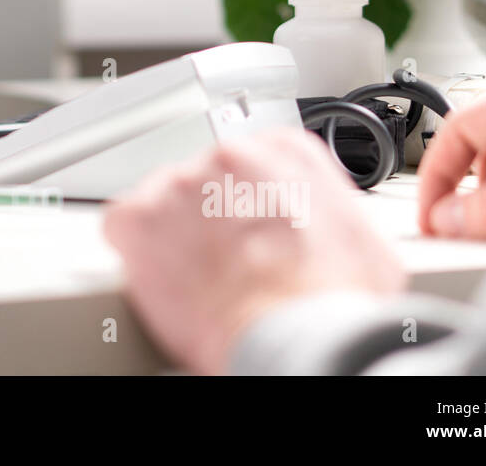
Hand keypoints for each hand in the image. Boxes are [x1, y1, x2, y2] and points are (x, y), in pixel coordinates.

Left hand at [103, 128, 403, 373]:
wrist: (294, 333)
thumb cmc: (331, 299)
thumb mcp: (363, 239)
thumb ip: (330, 208)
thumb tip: (324, 223)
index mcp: (284, 153)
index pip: (252, 159)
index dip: (248, 199)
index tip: (248, 224)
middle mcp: (228, 156)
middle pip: (206, 179)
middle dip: (210, 216)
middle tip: (225, 258)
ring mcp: (180, 183)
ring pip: (164, 199)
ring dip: (174, 232)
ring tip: (197, 274)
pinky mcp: (140, 217)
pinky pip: (123, 223)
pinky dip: (134, 248)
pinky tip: (160, 273)